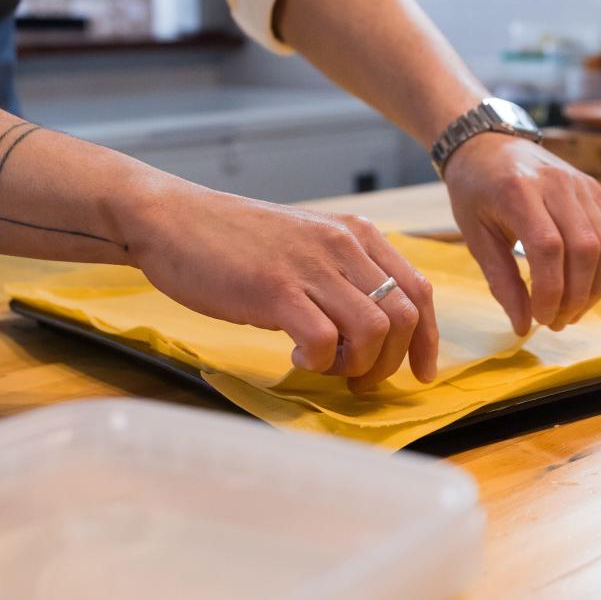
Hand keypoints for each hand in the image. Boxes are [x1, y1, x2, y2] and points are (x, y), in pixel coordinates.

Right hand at [115, 176, 438, 390]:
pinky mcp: (276, 290)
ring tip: (325, 367)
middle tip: (358, 381)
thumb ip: (341, 273)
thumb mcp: (305, 244)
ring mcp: (310, 267)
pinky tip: (293, 357)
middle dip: (391, 362)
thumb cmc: (234, 239)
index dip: (428, 339)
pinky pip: (324, 341)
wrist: (172, 218)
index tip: (421, 372)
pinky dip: (317, 363)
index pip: (419, 290)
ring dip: (356, 365)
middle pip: (405, 316)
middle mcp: (342, 246)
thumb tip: (373, 327)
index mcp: (355, 234)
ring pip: (375, 331)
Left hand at [442, 135, 600, 333]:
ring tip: (572, 309)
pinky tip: (589, 284)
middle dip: (575, 296)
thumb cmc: (475, 191)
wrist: (488, 145)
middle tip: (556, 322)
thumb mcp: (474, 235)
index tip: (539, 318)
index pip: (548, 248)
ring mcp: (582, 185)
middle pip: (585, 248)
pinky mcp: (596, 189)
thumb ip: (501, 280)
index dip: (550, 291)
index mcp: (519, 192)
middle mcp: (557, 184)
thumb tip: (523, 325)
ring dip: (596, 286)